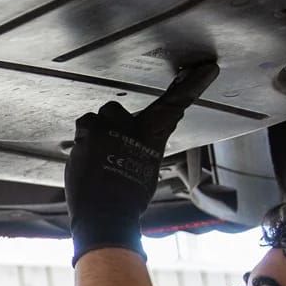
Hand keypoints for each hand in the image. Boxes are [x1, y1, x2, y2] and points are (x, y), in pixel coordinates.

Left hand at [65, 62, 216, 263]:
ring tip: (99, 158)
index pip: (173, 104)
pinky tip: (90, 165)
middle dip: (113, 124)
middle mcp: (126, 125)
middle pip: (115, 110)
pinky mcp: (80, 139)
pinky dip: (84, 147)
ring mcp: (100, 130)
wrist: (103, 217)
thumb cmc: (129, 198)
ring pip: (94, 121)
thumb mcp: (147, 167)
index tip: (206, 69)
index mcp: (151, 133)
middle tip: (114, 148)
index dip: (190, 85)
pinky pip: (81, 136)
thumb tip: (133, 139)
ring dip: (95, 134)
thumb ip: (142, 145)